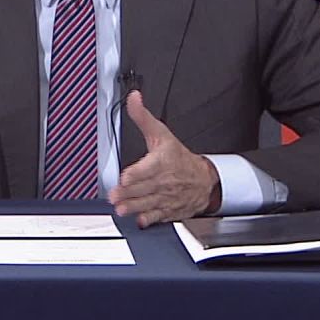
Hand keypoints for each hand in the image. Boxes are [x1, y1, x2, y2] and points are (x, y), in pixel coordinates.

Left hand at [108, 91, 220, 227]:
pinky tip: (140, 221)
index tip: (126, 176)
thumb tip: (133, 98)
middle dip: (129, 192)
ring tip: (122, 210)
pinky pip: (160, 216)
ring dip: (134, 207)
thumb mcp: (161, 134)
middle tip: (115, 196)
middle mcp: (164, 180)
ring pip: (148, 202)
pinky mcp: (169, 210)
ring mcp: (166, 197)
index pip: (148, 167)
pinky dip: (150, 219)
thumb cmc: (179, 157)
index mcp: (162, 161)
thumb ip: (143, 117)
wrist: (205, 179)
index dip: (137, 172)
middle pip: (144, 187)